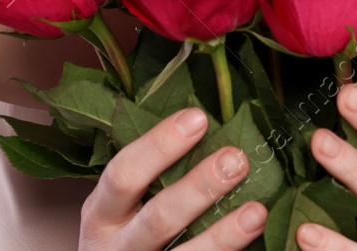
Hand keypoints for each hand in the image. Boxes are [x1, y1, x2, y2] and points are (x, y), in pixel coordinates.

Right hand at [80, 106, 267, 250]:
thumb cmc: (123, 230)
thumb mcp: (118, 204)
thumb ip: (147, 174)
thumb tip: (201, 124)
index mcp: (100, 213)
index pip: (124, 173)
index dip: (159, 145)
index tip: (198, 118)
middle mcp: (116, 246)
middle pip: (159, 218)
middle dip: (200, 187)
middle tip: (235, 159)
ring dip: (223, 234)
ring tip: (256, 211)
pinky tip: (251, 235)